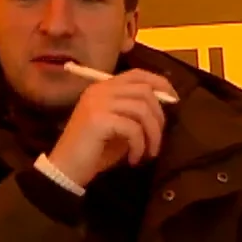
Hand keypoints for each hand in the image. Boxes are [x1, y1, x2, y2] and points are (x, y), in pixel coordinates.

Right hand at [48, 69, 175, 186]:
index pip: (137, 74)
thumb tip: (165, 105)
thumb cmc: (94, 150)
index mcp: (102, 88)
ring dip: (153, 134)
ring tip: (149, 152)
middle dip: (159, 117)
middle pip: (144, 91)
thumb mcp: (118, 126)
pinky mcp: (98, 119)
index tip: (174, 101)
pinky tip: (134, 159)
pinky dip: (140, 146)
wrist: (66, 168)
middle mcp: (99, 90)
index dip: (160, 84)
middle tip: (157, 139)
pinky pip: (133, 128)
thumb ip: (135, 112)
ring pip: (142, 109)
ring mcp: (97, 103)